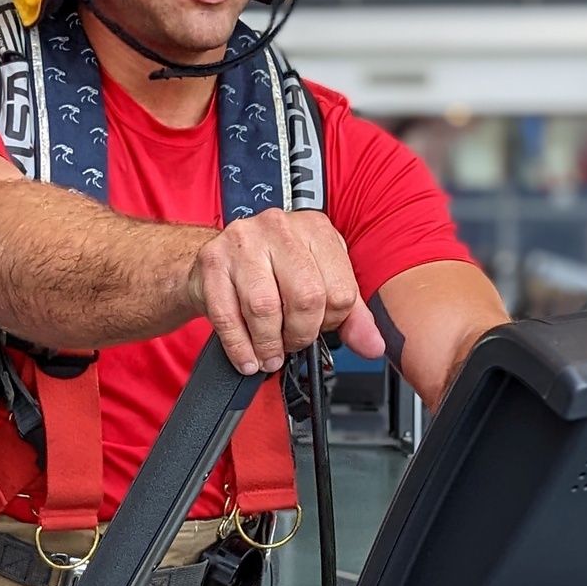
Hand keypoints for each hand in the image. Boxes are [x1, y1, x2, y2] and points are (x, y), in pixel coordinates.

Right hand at [187, 208, 384, 374]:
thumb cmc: (271, 272)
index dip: (331, 323)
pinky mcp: (212, 261)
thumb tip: (374, 346)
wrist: (218, 261)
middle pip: (306, 297)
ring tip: (269, 354)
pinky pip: (228, 316)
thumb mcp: (318, 284)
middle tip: (291, 343)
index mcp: (316, 229)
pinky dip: (240, 347)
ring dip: (269, 344)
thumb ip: (350, 315)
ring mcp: (242, 241)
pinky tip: (248, 357)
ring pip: (265, 308)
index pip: (340, 291)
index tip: (317, 329)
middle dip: (300, 334)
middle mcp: (280, 227)